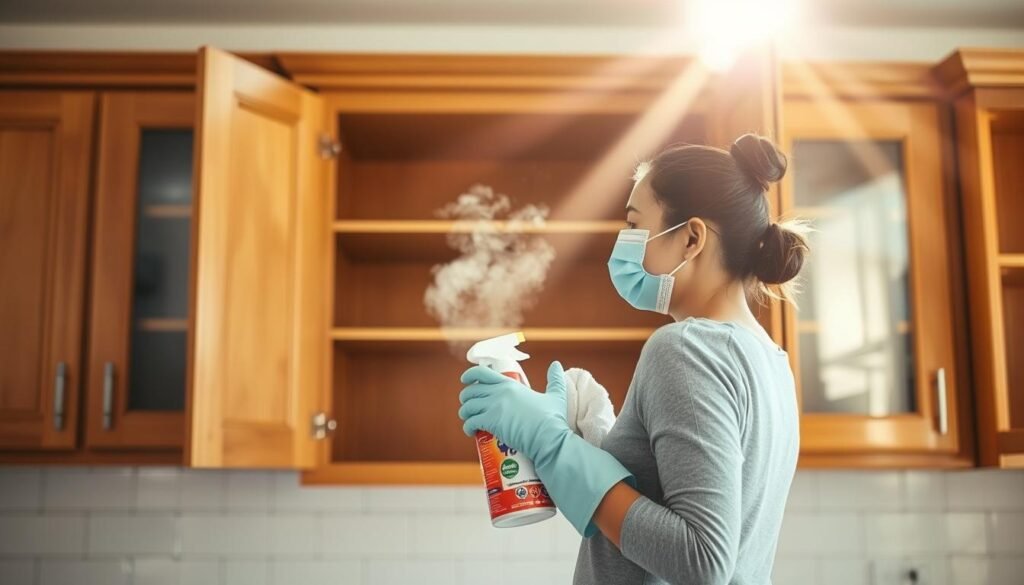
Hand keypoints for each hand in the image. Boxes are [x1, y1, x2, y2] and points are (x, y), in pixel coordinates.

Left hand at [458, 361, 634, 536]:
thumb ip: (555, 380)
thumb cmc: (552, 419)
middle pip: (471, 391)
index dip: (469, 375)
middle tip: (470, 408)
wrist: (549, 437)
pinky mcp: (492, 422)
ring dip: (465, 414)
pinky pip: (470, 422)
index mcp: (510, 384)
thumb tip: (556, 364)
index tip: (465, 380)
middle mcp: (499, 392)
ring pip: (468, 407)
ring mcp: (494, 407)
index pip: (481, 372)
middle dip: (466, 399)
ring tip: (469, 420)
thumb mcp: (555, 396)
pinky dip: (467, 427)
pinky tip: (471, 432)